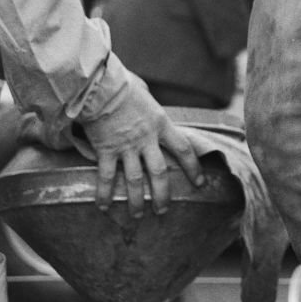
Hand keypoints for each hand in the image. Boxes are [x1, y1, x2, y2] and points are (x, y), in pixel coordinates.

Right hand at [81, 76, 203, 216]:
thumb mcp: (146, 94)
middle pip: (159, 172)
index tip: (200, 183)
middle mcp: (146, 138)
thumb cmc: (123, 86)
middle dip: (162, 194)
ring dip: (136, 200)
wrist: (100, 86)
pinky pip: (106, 177)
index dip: (193, 168)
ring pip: (134, 180)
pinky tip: (104, 207)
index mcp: (161, 124)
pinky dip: (104, 193)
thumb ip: (151, 107)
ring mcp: (126, 146)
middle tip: (163, 210)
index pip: (183, 149)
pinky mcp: (106, 150)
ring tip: (138, 215)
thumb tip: (151, 104)